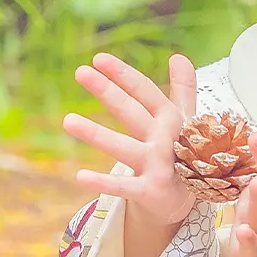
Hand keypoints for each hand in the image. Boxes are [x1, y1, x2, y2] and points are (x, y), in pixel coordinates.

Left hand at [63, 53, 196, 225]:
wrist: (188, 200)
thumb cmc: (183, 152)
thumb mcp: (186, 120)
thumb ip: (183, 89)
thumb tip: (178, 56)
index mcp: (171, 119)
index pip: (145, 92)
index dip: (123, 74)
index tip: (98, 59)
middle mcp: (164, 139)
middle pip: (131, 112)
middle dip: (107, 91)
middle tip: (81, 72)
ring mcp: (158, 166)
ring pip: (122, 147)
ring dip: (96, 134)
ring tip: (68, 121)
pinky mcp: (150, 191)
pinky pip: (123, 187)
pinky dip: (102, 183)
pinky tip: (80, 176)